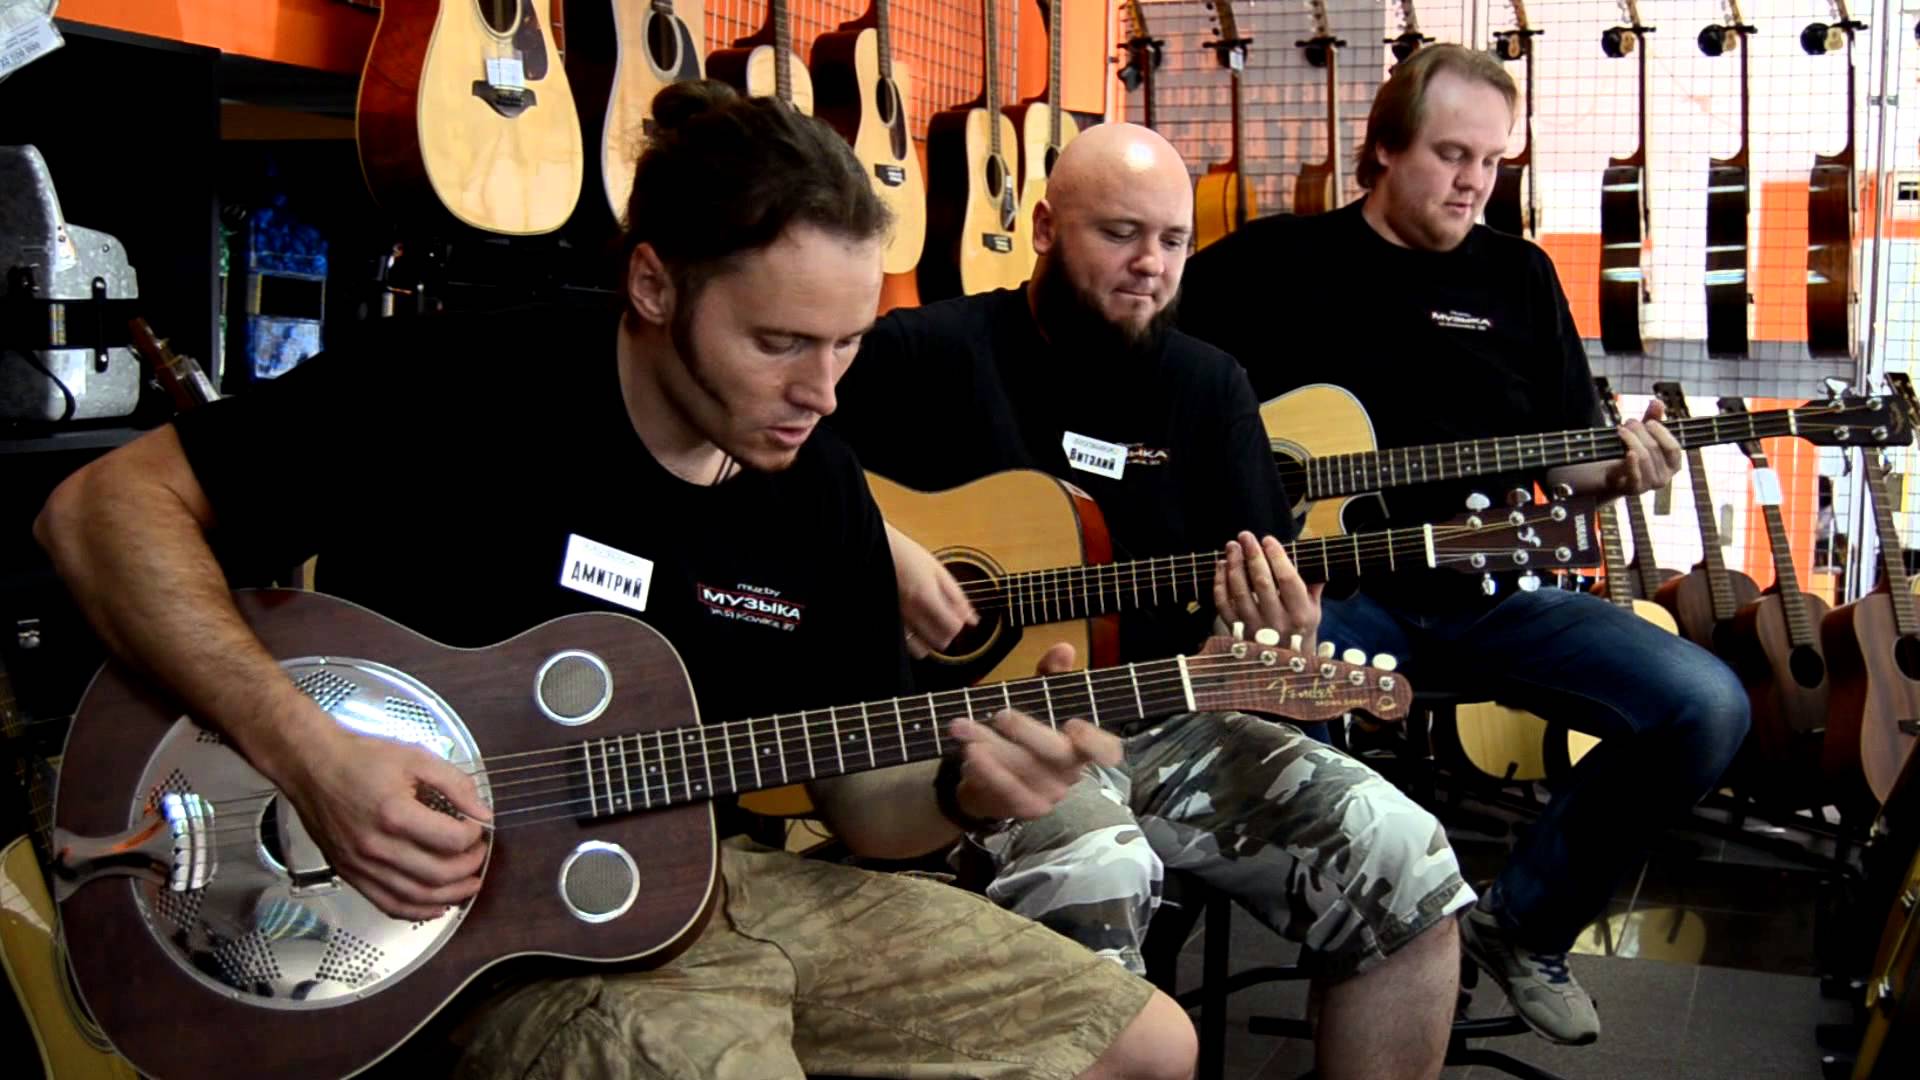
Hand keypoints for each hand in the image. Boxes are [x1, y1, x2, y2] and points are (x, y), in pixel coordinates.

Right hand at [277, 722, 491, 920]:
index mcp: (394, 814)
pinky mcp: (349, 873)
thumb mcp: (416, 757)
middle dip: (468, 867)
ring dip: (450, 896)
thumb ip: (455, 784)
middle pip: (438, 874)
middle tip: (478, 854)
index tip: (476, 825)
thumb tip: (482, 812)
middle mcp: (376, 846)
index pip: (451, 840)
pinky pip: (386, 904)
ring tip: (469, 885)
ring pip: (415, 897)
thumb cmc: (359, 758)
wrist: (310, 764)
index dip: (473, 835)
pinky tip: (435, 907)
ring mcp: (360, 864)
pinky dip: (415, 912)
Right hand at [887, 523, 976, 657]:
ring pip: (920, 650)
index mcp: (926, 596)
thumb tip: (972, 619)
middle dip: (947, 634)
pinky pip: (903, 645)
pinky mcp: (887, 623)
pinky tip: (913, 628)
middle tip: (944, 619)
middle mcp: (910, 613)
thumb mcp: (936, 569)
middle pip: (940, 642)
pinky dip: (912, 642)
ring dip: (929, 641)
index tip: (956, 615)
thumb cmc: (905, 555)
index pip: (953, 627)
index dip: (958, 623)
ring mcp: (896, 620)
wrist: (874, 548)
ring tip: (928, 626)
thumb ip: (956, 596)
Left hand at [946, 641, 1119, 820]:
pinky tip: (969, 751)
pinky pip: (1007, 790)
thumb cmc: (1021, 737)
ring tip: (963, 726)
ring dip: (991, 745)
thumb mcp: (1036, 701)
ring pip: (1024, 769)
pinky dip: (987, 769)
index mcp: (1081, 747)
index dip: (1096, 741)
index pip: (1108, 751)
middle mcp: (1071, 773)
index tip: (1074, 724)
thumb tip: (1064, 648)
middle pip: (1057, 754)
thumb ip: (1051, 675)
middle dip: (1028, 731)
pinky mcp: (1025, 808)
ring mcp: (1050, 794)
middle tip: (1000, 714)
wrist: (988, 782)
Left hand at [1213, 531, 1322, 653]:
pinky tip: (1221, 567)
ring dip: (1234, 566)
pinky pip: (1224, 605)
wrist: (1286, 665)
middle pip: (1261, 582)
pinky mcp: (1236, 632)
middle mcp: (1278, 623)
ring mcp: (1255, 628)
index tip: (1268, 539)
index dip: (1276, 556)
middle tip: (1245, 536)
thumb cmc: (1300, 629)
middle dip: (1252, 555)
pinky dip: (1220, 583)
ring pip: (1240, 592)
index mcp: (1301, 614)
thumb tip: (1314, 552)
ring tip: (1232, 547)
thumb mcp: (1314, 609)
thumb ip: (1313, 583)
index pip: (1287, 579)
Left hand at [1605, 399, 1682, 496]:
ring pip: (1643, 457)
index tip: (1648, 422)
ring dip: (1631, 440)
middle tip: (1628, 423)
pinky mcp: (1632, 490)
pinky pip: (1635, 476)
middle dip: (1640, 432)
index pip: (1674, 448)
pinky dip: (1632, 462)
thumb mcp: (1642, 435)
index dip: (1661, 432)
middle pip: (1654, 449)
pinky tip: (1628, 452)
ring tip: (1620, 430)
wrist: (1608, 476)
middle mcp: (1664, 477)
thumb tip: (1657, 401)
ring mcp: (1649, 485)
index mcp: (1673, 465)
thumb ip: (1652, 419)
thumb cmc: (1629, 453)